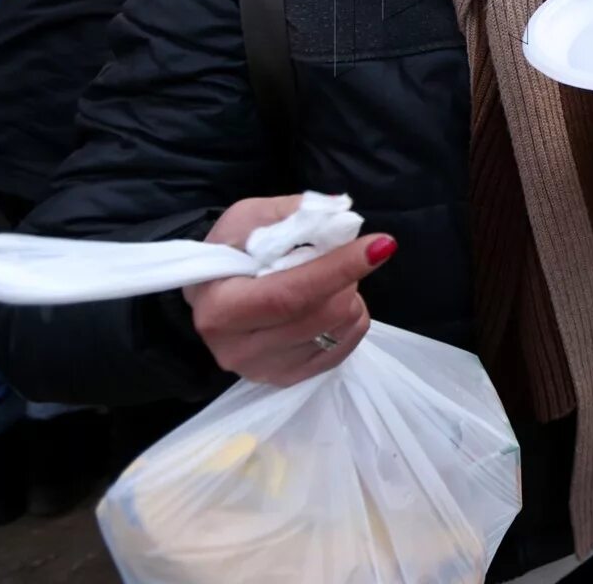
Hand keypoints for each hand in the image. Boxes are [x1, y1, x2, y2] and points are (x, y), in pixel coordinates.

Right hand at [184, 195, 395, 386]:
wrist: (212, 294)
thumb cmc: (230, 253)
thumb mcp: (247, 219)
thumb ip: (292, 213)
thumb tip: (340, 213)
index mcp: (221, 309)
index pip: (291, 295)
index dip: (339, 268)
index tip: (380, 245)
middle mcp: (240, 350)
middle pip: (325, 313)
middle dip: (346, 275)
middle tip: (340, 256)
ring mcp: (267, 370)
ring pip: (342, 328)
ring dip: (348, 294)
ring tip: (324, 281)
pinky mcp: (290, 379)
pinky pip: (347, 345)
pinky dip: (349, 317)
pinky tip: (326, 303)